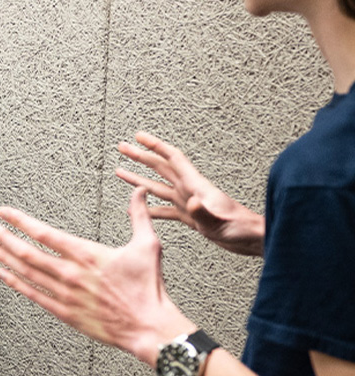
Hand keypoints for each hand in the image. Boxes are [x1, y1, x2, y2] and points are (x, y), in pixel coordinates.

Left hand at [0, 189, 192, 365]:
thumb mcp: (147, 246)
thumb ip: (139, 216)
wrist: (149, 327)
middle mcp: (70, 273)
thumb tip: (138, 193)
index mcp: (86, 254)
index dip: (20, 221)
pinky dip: (15, 283)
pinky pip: (33, 295)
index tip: (5, 212)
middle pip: (27, 252)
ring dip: (4, 258)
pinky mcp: (64, 312)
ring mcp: (64, 294)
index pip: (44, 233)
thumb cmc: (148, 289)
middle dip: (3, 237)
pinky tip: (2, 274)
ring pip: (26, 272)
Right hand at [116, 132, 263, 255]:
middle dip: (140, 157)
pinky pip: (165, 209)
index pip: (172, 159)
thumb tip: (190, 201)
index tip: (138, 136)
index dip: (155, 145)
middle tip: (123, 148)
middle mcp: (190, 191)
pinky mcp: (191, 217)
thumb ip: (203, 212)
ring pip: (158, 187)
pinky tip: (141, 210)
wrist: (253, 239)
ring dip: (140, 179)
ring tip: (122, 172)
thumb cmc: (242, 229)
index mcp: (196, 186)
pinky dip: (151, 208)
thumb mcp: (220, 222)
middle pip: (160, 168)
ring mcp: (189, 203)